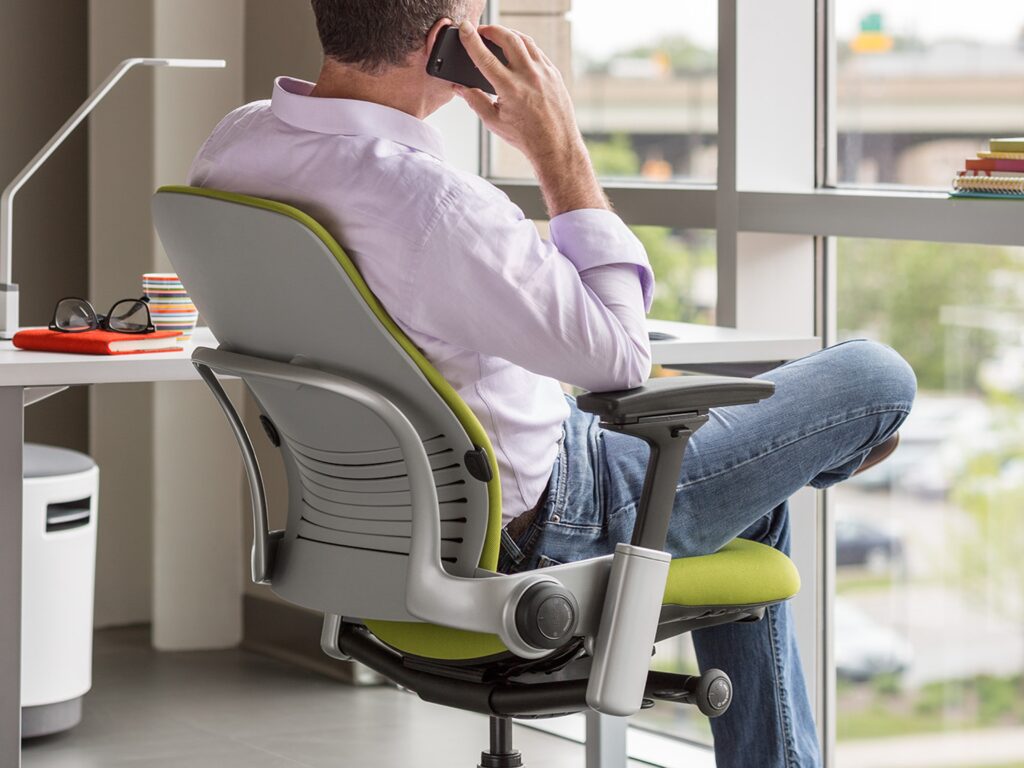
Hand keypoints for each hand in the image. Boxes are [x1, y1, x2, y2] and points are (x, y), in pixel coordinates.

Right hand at [455, 22, 607, 214]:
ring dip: (509, 34)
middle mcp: (528, 76)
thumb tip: (459, 87)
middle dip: (492, 29)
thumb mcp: (494, 121)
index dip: (472, 40)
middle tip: (481, 31)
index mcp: (510, 89)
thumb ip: (474, 100)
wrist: (555, 145)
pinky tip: (517, 50)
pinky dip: (524, 46)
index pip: (485, 57)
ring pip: (524, 41)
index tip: (465, 29)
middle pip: (508, 38)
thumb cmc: (525, 137)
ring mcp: (544, 73)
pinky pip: (537, 51)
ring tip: (498, 36)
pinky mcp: (554, 73)